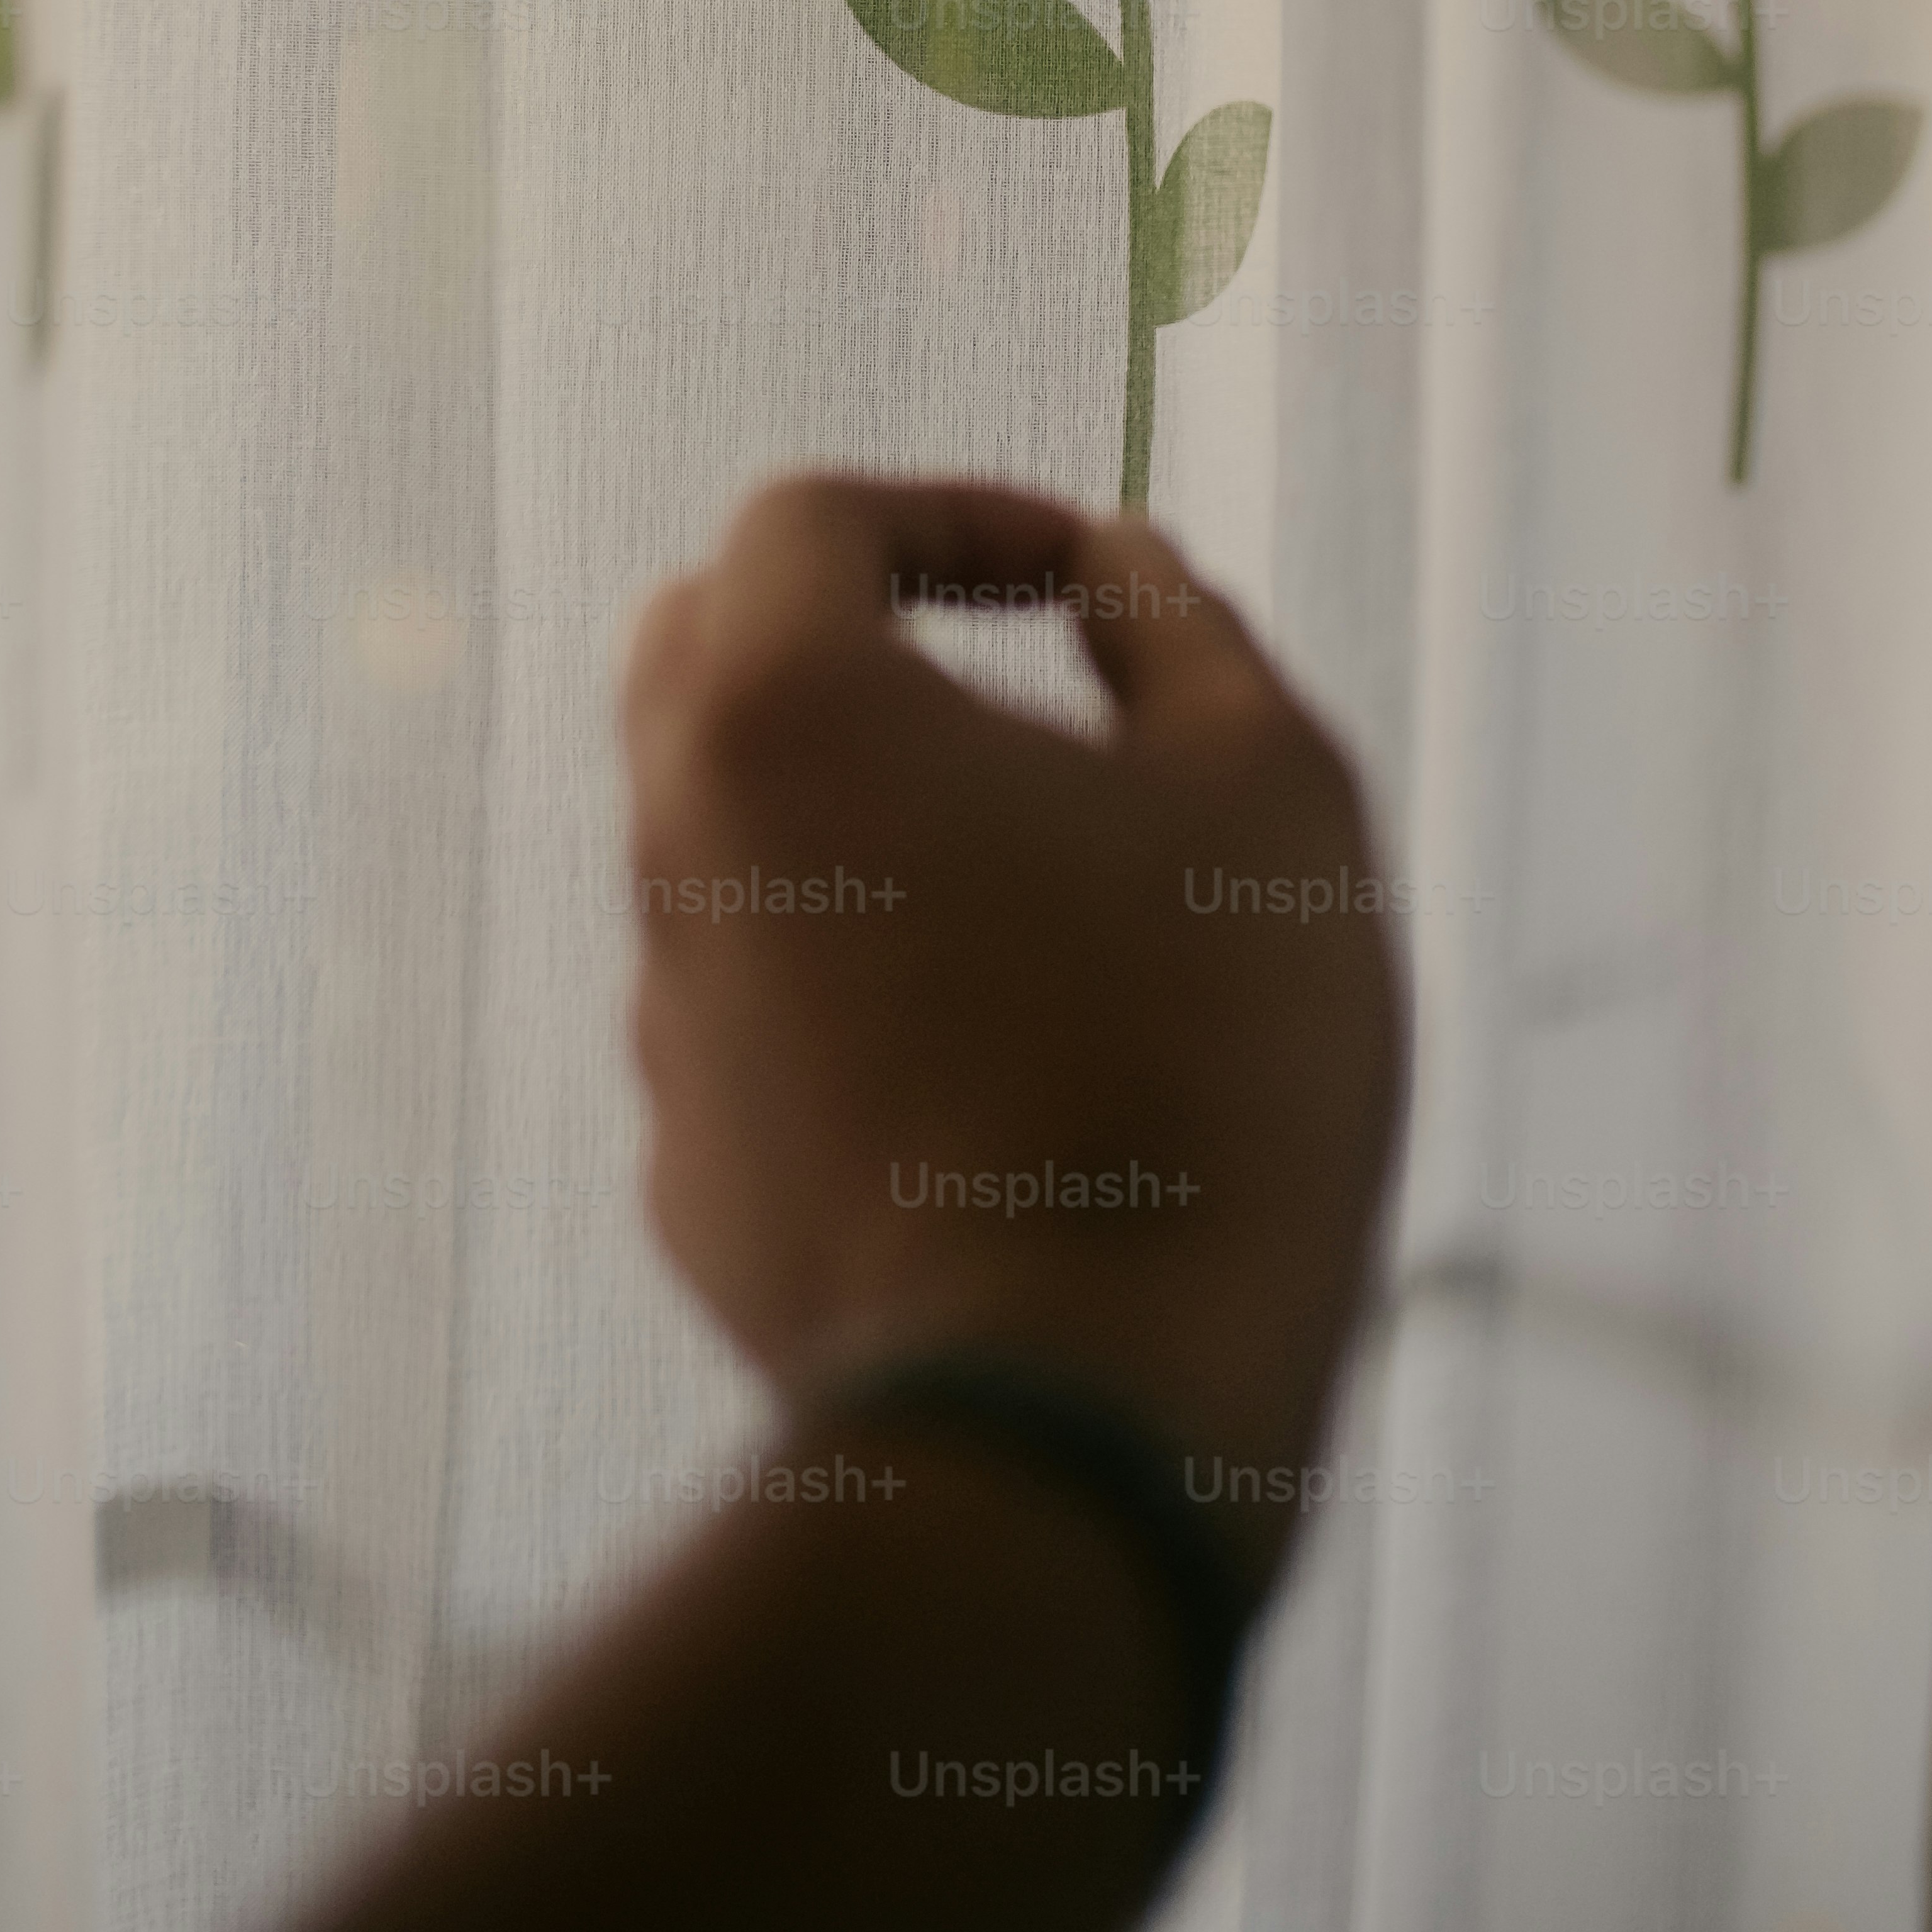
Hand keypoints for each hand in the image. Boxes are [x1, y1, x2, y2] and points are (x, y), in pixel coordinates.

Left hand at [620, 475, 1403, 1556]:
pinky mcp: (689, 1180)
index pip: (805, 521)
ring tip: (1049, 901)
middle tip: (1003, 674)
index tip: (1074, 575)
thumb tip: (1120, 565)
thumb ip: (1181, 631)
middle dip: (848, 630)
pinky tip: (1004, 1069)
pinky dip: (856, 992)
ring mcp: (664, 1027)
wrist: (1084, 1419)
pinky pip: (760, 1023)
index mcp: (781, 714)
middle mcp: (674, 852)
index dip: (950, 513)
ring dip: (865, 823)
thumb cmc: (1196, 1071)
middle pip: (710, 660)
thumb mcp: (1267, 787)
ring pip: (734, 851)